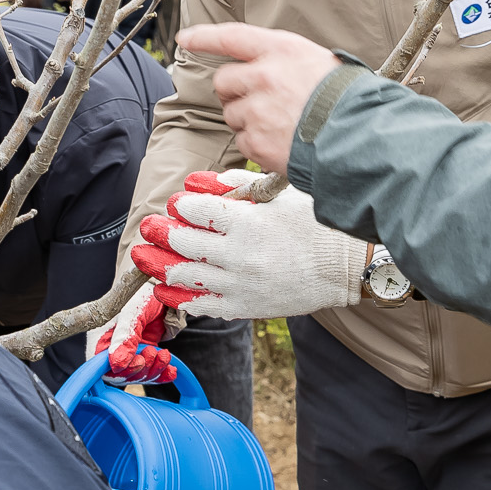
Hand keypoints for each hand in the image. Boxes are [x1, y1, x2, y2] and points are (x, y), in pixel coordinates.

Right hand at [88, 280, 181, 383]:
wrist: (158, 287)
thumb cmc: (139, 294)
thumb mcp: (132, 313)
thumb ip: (125, 338)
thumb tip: (117, 363)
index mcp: (100, 338)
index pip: (102, 367)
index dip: (120, 371)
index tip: (138, 361)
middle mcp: (112, 349)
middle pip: (122, 374)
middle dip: (141, 369)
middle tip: (152, 352)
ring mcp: (129, 353)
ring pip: (138, 375)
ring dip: (154, 370)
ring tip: (164, 355)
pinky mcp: (144, 354)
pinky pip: (151, 372)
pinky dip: (162, 374)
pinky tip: (172, 370)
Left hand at [131, 171, 369, 319]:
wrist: (346, 267)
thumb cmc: (314, 224)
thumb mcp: (279, 194)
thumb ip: (237, 185)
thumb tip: (197, 182)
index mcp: (248, 223)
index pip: (196, 211)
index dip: (180, 206)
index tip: (175, 204)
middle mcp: (239, 255)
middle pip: (183, 243)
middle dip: (161, 232)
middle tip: (150, 227)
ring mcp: (240, 285)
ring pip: (185, 276)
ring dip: (159, 265)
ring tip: (144, 257)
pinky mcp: (245, 306)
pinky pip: (202, 305)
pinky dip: (179, 297)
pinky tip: (164, 288)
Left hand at [175, 23, 343, 173]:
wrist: (361, 136)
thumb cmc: (348, 99)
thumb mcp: (320, 63)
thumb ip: (286, 62)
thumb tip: (265, 69)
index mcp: (281, 50)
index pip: (231, 36)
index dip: (204, 37)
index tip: (185, 38)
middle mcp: (264, 76)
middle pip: (223, 81)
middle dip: (233, 92)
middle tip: (258, 101)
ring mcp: (258, 109)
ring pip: (231, 114)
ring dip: (247, 120)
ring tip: (280, 124)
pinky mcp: (257, 141)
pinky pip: (242, 142)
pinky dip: (257, 145)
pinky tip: (282, 142)